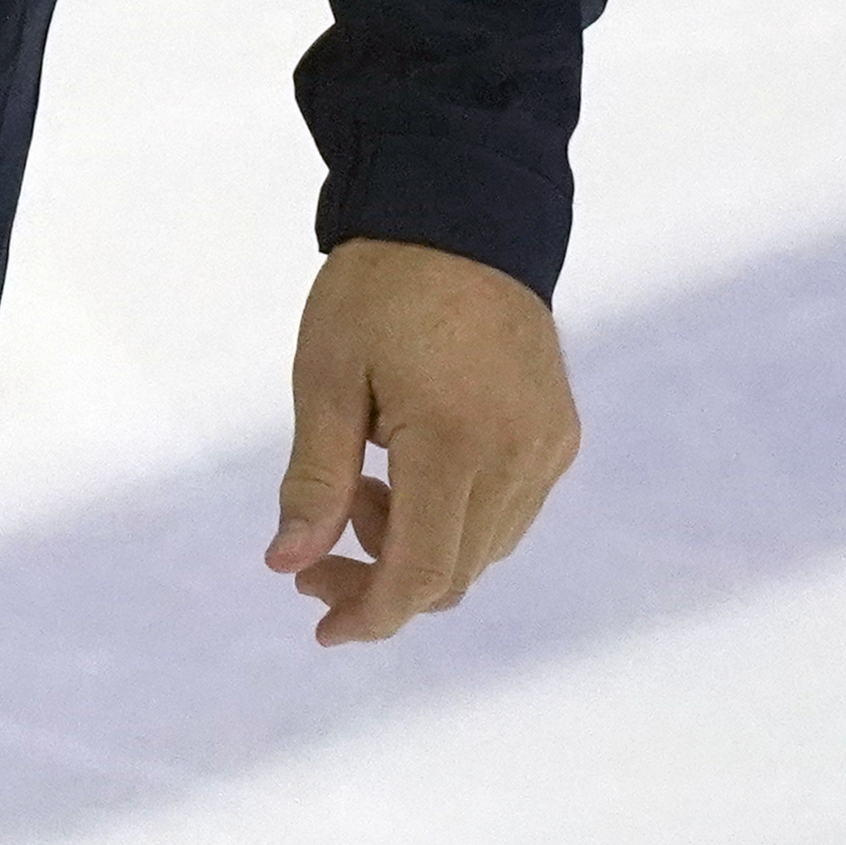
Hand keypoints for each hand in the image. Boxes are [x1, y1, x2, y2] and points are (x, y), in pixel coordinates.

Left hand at [263, 238, 577, 645]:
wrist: (460, 214)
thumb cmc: (379, 289)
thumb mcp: (325, 376)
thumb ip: (312, 479)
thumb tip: (287, 564)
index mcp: (457, 441)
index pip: (421, 573)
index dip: (371, 614)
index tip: (324, 630)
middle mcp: (518, 456)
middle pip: (453, 573)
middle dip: (379, 583)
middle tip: (312, 558)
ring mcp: (546, 448)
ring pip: (483, 550)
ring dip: (416, 548)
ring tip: (358, 487)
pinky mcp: (558, 435)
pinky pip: (508, 513)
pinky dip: (454, 519)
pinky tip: (405, 474)